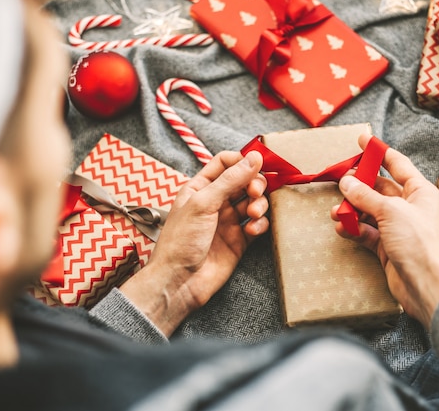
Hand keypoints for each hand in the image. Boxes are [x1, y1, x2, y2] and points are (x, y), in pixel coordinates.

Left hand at [120, 151, 268, 335]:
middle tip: (255, 192)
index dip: (243, 161)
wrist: (178, 282)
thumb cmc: (180, 241)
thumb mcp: (203, 203)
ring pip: (253, 202)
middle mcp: (214, 202)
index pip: (226, 163)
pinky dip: (260, 224)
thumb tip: (254, 157)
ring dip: (259, 204)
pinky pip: (257, 225)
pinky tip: (253, 230)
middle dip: (254, 184)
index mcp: (200, 188)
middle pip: (244, 181)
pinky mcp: (238, 241)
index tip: (259, 163)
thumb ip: (230, 179)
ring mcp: (227, 221)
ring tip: (255, 213)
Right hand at [330, 134, 438, 328]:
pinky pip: (366, 232)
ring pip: (369, 211)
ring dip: (352, 210)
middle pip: (379, 189)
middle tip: (340, 181)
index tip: (362, 140)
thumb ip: (366, 196)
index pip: (397, 164)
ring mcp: (398, 228)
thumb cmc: (419, 244)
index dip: (379, 152)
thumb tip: (347, 182)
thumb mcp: (390, 211)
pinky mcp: (387, 246)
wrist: (426, 285)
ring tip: (336, 212)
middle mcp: (409, 208)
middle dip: (359, 185)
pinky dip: (353, 229)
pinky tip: (342, 228)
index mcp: (420, 192)